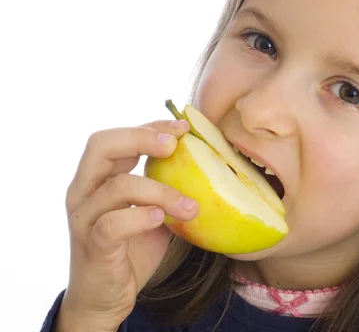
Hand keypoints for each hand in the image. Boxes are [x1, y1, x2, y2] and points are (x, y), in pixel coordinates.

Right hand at [55, 120, 198, 330]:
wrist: (105, 297)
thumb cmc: (131, 248)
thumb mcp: (151, 210)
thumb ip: (164, 187)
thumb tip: (209, 165)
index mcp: (96, 178)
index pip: (115, 137)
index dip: (148, 127)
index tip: (183, 127)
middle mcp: (83, 191)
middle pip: (102, 145)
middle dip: (143, 137)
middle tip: (176, 145)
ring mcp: (84, 218)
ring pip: (118, 186)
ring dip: (162, 191)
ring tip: (192, 206)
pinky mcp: (92, 246)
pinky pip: (112, 224)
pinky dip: (140, 217)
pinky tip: (161, 219)